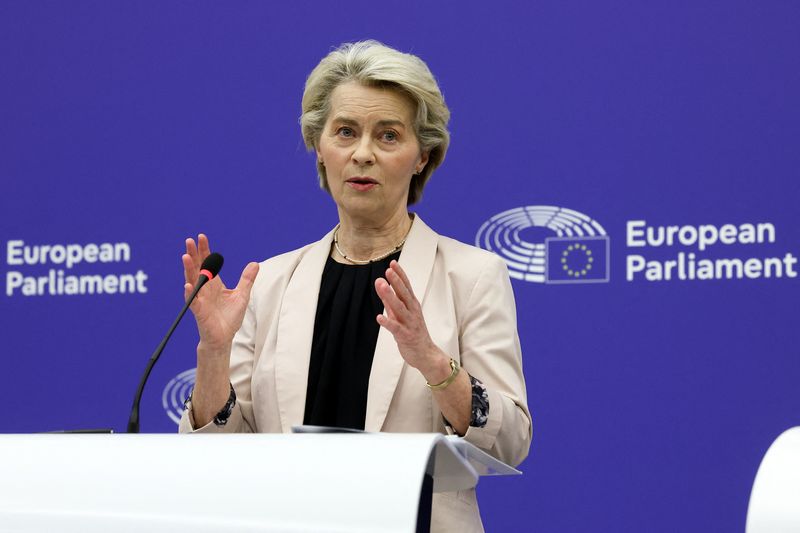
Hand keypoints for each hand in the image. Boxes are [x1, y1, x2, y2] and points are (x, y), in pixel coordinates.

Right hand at [182, 234, 258, 353]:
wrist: (224, 337)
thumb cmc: (229, 317)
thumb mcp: (242, 295)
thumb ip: (247, 279)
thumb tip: (255, 264)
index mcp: (214, 283)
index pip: (207, 263)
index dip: (204, 250)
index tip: (201, 236)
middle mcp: (205, 289)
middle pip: (197, 268)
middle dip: (193, 254)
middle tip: (189, 240)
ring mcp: (200, 299)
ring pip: (192, 281)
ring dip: (188, 269)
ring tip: (185, 256)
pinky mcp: (200, 312)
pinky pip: (193, 301)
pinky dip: (190, 293)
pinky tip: (188, 285)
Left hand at [374, 260, 449, 382]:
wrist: (426, 354)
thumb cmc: (414, 333)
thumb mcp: (402, 314)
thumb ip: (391, 302)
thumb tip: (382, 286)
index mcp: (412, 305)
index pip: (406, 287)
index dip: (400, 275)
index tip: (393, 263)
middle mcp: (412, 312)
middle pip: (404, 294)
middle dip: (396, 282)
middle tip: (388, 271)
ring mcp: (409, 323)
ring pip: (399, 308)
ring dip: (390, 296)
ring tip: (382, 286)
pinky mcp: (405, 336)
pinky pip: (396, 328)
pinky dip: (387, 322)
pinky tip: (379, 317)